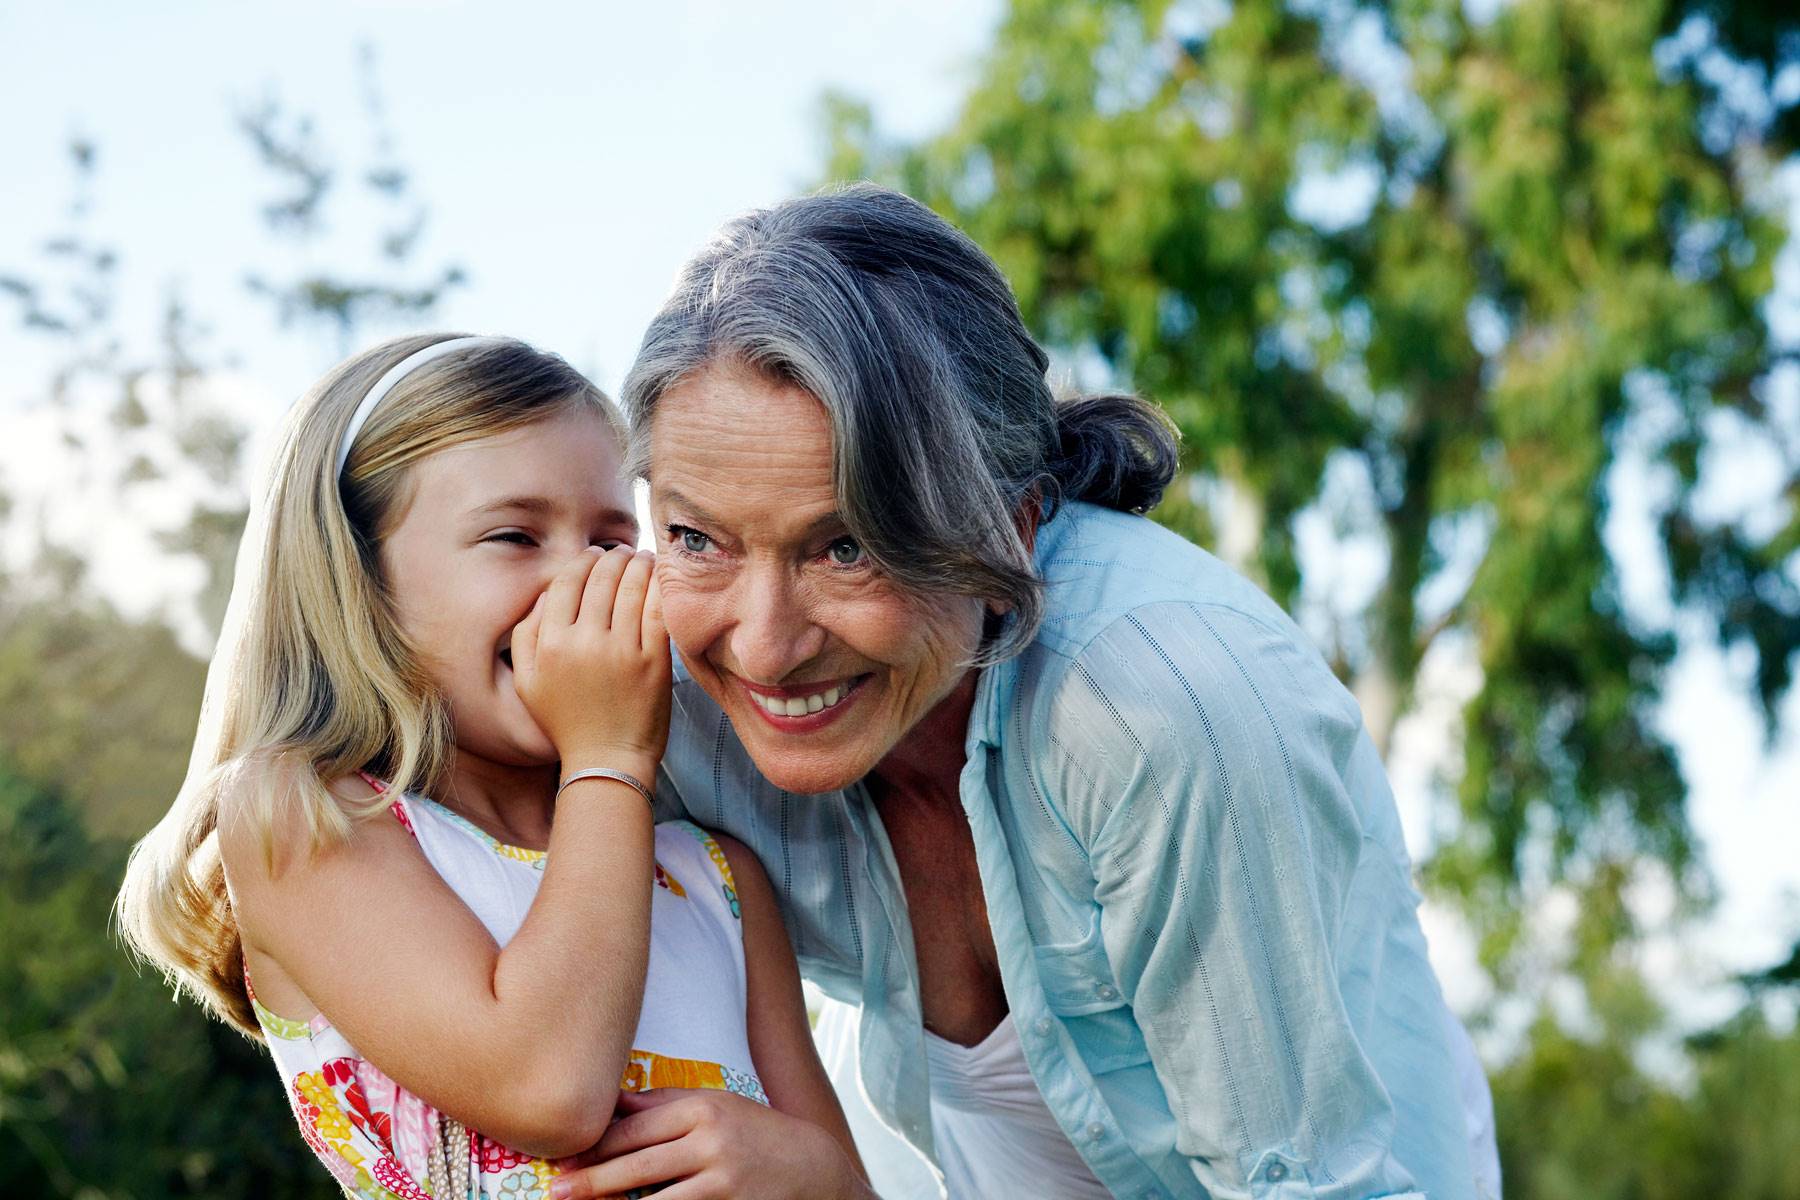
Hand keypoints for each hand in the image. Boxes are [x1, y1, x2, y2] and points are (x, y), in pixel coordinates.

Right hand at [511, 546, 670, 777]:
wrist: (606, 761)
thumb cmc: (566, 722)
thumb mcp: (527, 682)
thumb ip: (525, 635)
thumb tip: (546, 595)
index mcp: (550, 645)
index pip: (566, 583)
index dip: (582, 562)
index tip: (593, 555)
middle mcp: (584, 644)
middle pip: (600, 580)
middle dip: (613, 557)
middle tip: (622, 551)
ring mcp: (622, 652)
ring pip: (631, 589)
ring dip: (638, 565)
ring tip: (643, 558)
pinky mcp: (654, 662)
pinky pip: (657, 611)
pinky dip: (659, 588)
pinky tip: (660, 578)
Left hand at [549, 1088, 872, 1199]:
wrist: (813, 1170)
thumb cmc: (756, 1134)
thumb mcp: (717, 1107)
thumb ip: (665, 1105)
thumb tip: (613, 1101)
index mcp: (702, 1108)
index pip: (635, 1128)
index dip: (595, 1146)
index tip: (564, 1158)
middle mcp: (711, 1141)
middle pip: (637, 1164)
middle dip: (592, 1181)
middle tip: (558, 1192)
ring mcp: (722, 1180)